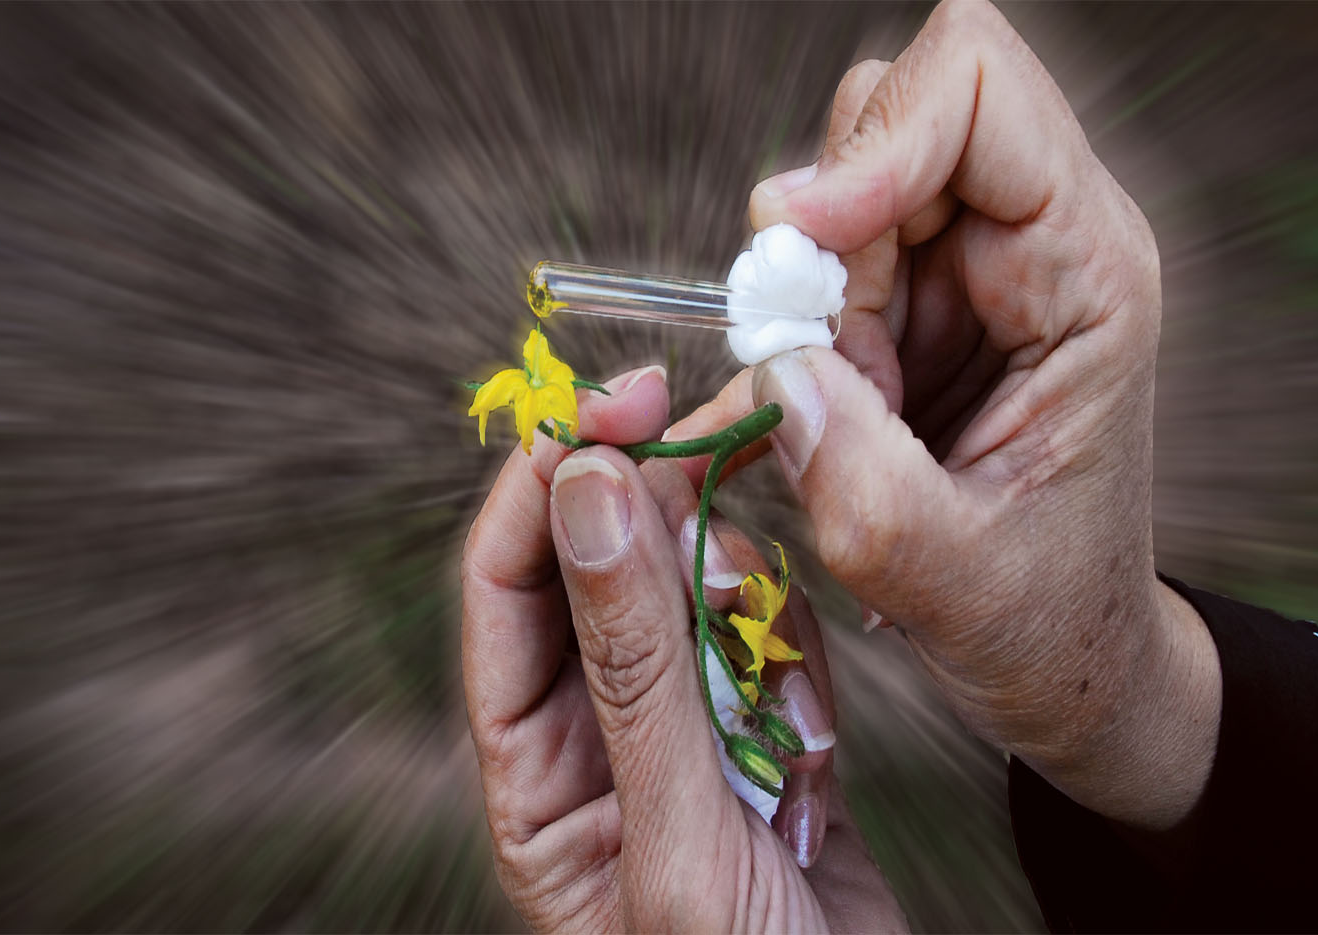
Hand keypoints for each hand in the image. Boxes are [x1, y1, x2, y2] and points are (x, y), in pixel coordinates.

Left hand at [461, 367, 902, 930]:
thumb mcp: (675, 833)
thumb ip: (630, 661)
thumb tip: (587, 493)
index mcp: (532, 769)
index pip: (508, 583)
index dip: (550, 480)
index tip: (613, 404)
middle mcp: (595, 737)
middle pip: (604, 566)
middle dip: (661, 506)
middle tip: (727, 432)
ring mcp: (685, 734)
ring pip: (695, 594)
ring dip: (741, 602)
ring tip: (775, 695)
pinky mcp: (766, 740)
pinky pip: (768, 645)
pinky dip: (794, 654)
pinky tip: (808, 739)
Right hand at [690, 0, 1220, 830]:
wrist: (1061, 655)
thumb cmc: (1045, 616)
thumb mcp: (946, 573)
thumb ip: (852, 471)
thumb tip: (770, 357)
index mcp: (1085, 271)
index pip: (978, 89)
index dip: (874, 142)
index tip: (799, 241)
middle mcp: (1031, 243)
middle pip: (885, 125)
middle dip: (819, 243)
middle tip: (823, 367)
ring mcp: (965, 271)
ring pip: (831, 200)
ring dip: (804, 307)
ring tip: (846, 419)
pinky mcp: (912, 307)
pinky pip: (813, 271)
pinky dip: (790, 341)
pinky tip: (820, 421)